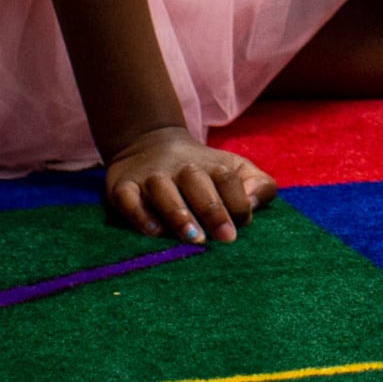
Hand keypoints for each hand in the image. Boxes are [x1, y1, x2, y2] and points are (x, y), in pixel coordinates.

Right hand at [103, 127, 274, 243]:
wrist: (148, 143)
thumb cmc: (203, 171)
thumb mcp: (236, 169)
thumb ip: (259, 185)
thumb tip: (255, 205)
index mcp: (212, 165)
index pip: (227, 178)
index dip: (237, 201)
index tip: (244, 224)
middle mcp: (180, 168)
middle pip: (197, 182)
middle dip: (213, 210)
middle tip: (226, 238)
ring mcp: (151, 177)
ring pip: (163, 190)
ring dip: (179, 214)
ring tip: (194, 238)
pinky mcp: (123, 187)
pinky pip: (128, 199)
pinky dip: (140, 214)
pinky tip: (154, 231)